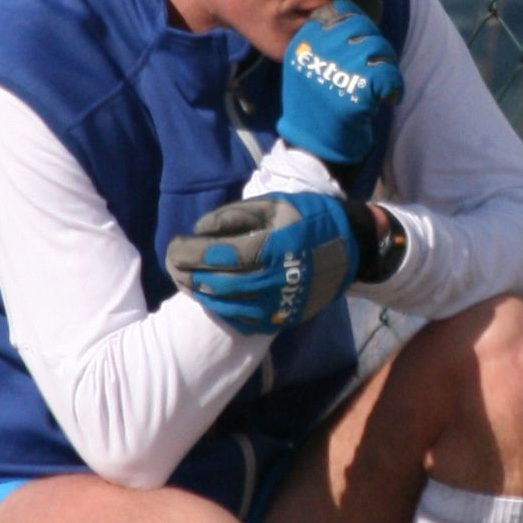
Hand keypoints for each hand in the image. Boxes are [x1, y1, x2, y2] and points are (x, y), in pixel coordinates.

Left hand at [165, 194, 355, 333]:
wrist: (352, 247)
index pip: (215, 256)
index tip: (172, 247)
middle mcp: (272, 280)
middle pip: (215, 284)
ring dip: (199, 293)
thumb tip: (199, 230)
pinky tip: (209, 296)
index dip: (187, 253)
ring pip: (226, 304)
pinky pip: (243, 319)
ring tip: (184, 280)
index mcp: (269, 248)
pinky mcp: (282, 317)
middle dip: (186, 274)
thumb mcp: (273, 204)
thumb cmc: (308, 218)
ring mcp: (278, 303)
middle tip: (171, 265)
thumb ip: (234, 216)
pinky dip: (220, 308)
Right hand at [277, 0, 403, 170]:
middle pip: (362, 27)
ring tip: (382, 85)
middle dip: (376, 44)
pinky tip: (389, 99)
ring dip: (387, 66)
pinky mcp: (356, 90)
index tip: (363, 41)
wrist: (313, 149)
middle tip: (377, 66)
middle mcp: (317, 52)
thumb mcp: (307, 67)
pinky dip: (395, 87)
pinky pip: (389, 75)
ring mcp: (337, 70)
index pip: (340, 12)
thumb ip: (324, 41)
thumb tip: (358, 15)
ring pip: (379, 49)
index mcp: (304, 43)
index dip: (359, 24)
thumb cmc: (316, 107)